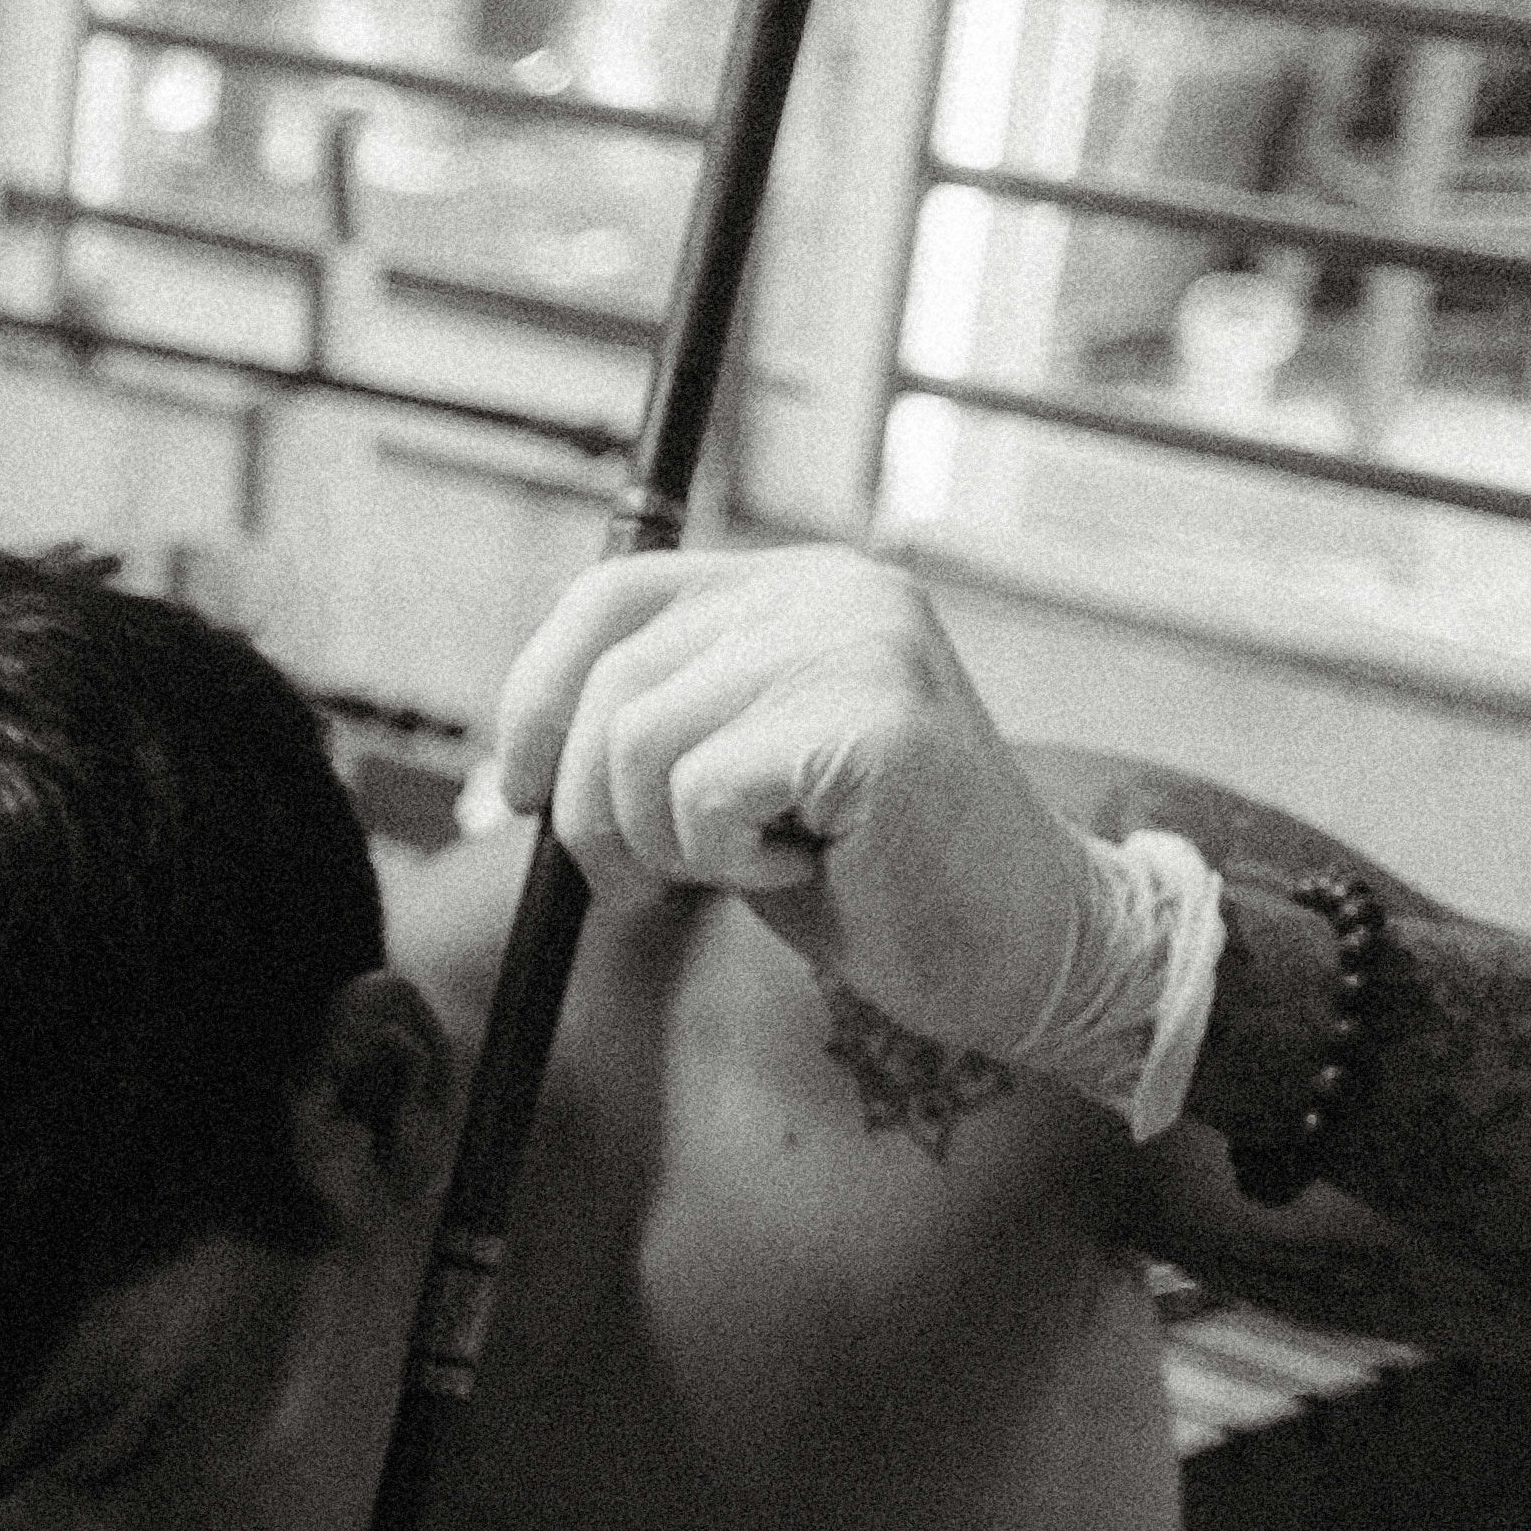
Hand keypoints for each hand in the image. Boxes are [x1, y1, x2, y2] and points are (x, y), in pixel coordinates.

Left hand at [485, 547, 1098, 1071]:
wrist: (1021, 946)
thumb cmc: (870, 875)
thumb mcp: (737, 776)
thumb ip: (658, 727)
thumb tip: (510, 760)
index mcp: (797, 584)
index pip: (612, 596)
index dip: (535, 696)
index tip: (516, 791)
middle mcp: (831, 589)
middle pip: (609, 681)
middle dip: (588, 812)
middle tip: (643, 885)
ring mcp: (861, 644)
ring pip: (638, 744)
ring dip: (665, 843)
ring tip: (756, 862)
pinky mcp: (876, 722)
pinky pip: (703, 795)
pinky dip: (727, 862)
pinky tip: (809, 867)